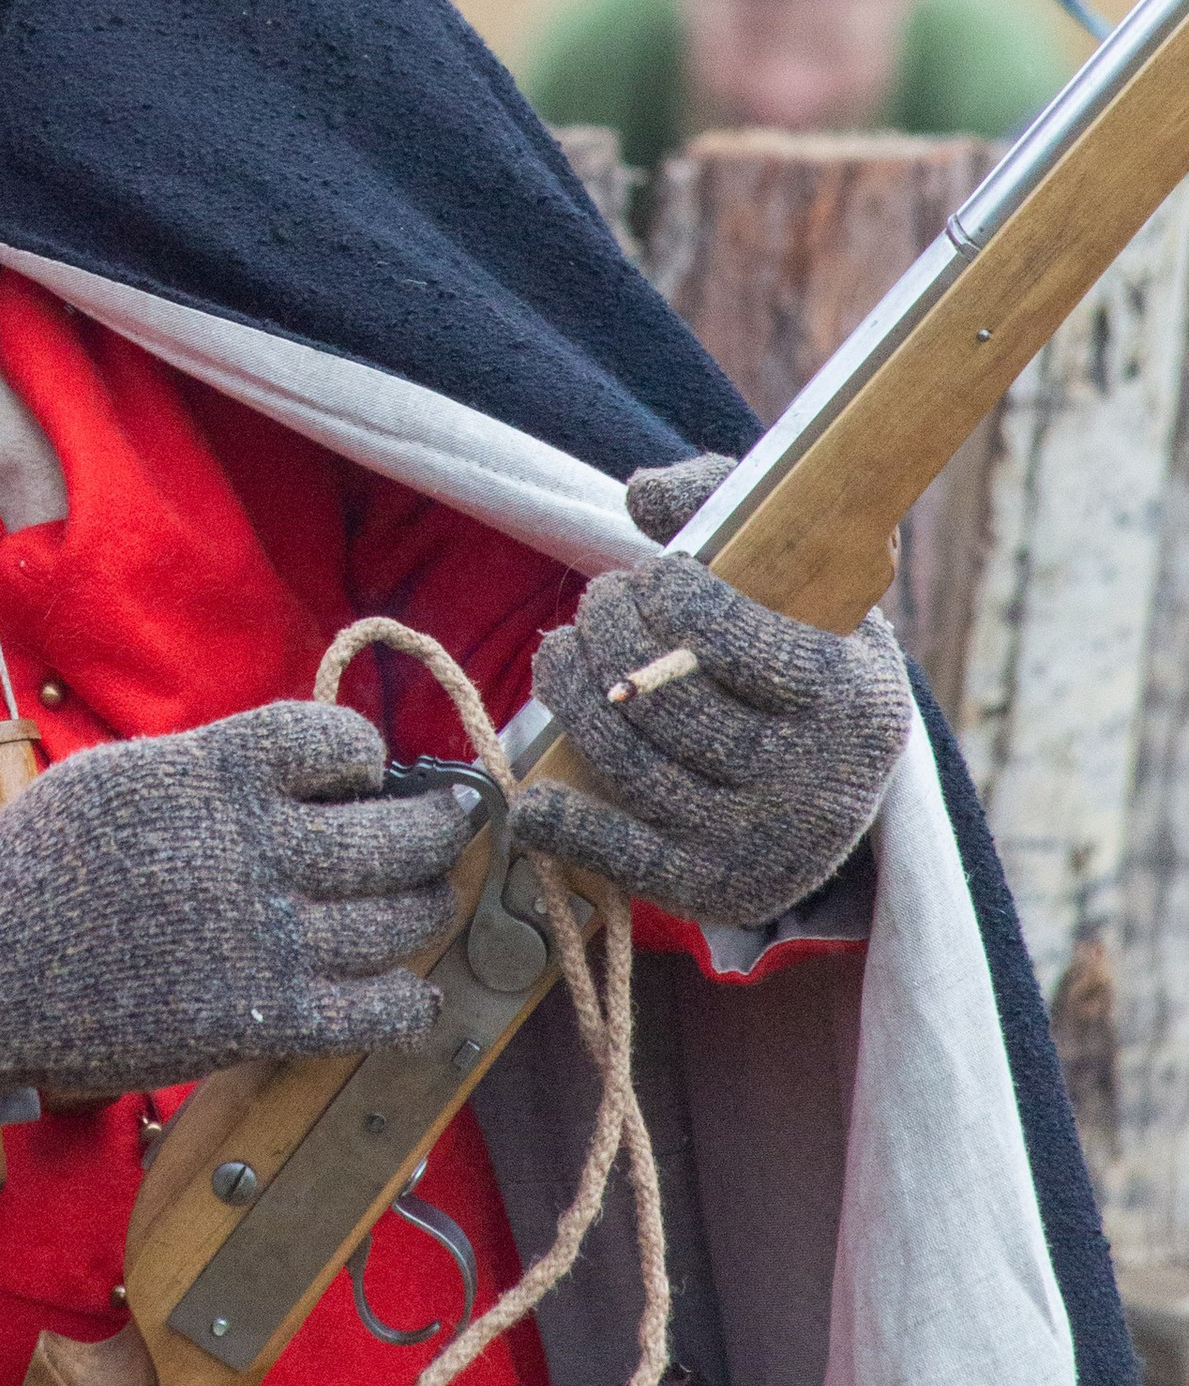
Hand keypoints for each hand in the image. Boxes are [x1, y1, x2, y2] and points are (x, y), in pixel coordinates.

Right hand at [0, 700, 472, 1103]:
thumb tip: (303, 768)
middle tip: (446, 827)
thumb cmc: (45, 860)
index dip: (364, 753)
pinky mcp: (265, 1018)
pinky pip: (378, 1010)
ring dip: (425, 907)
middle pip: (397, 833)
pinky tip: (410, 990)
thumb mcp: (126, 774)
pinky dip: (409, 999)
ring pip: (401, 919)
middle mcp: (257, 849)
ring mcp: (268, 938)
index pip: (340, 740)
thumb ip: (217, 767)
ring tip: (420, 902)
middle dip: (437, 827)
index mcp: (218, 774)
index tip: (360, 772)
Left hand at [520, 458, 910, 929]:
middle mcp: (819, 784)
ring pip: (630, 763)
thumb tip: (642, 493)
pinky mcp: (722, 892)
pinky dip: (563, 826)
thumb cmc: (809, 650)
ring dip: (569, 694)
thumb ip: (729, 503)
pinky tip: (533, 796)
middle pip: (663, 697)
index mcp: (853, 698)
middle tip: (598, 602)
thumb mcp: (805, 574)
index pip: (726, 634)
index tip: (654, 575)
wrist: (847, 776)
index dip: (668, 592)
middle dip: (606, 629)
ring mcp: (769, 847)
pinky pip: (624, 860)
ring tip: (561, 652)